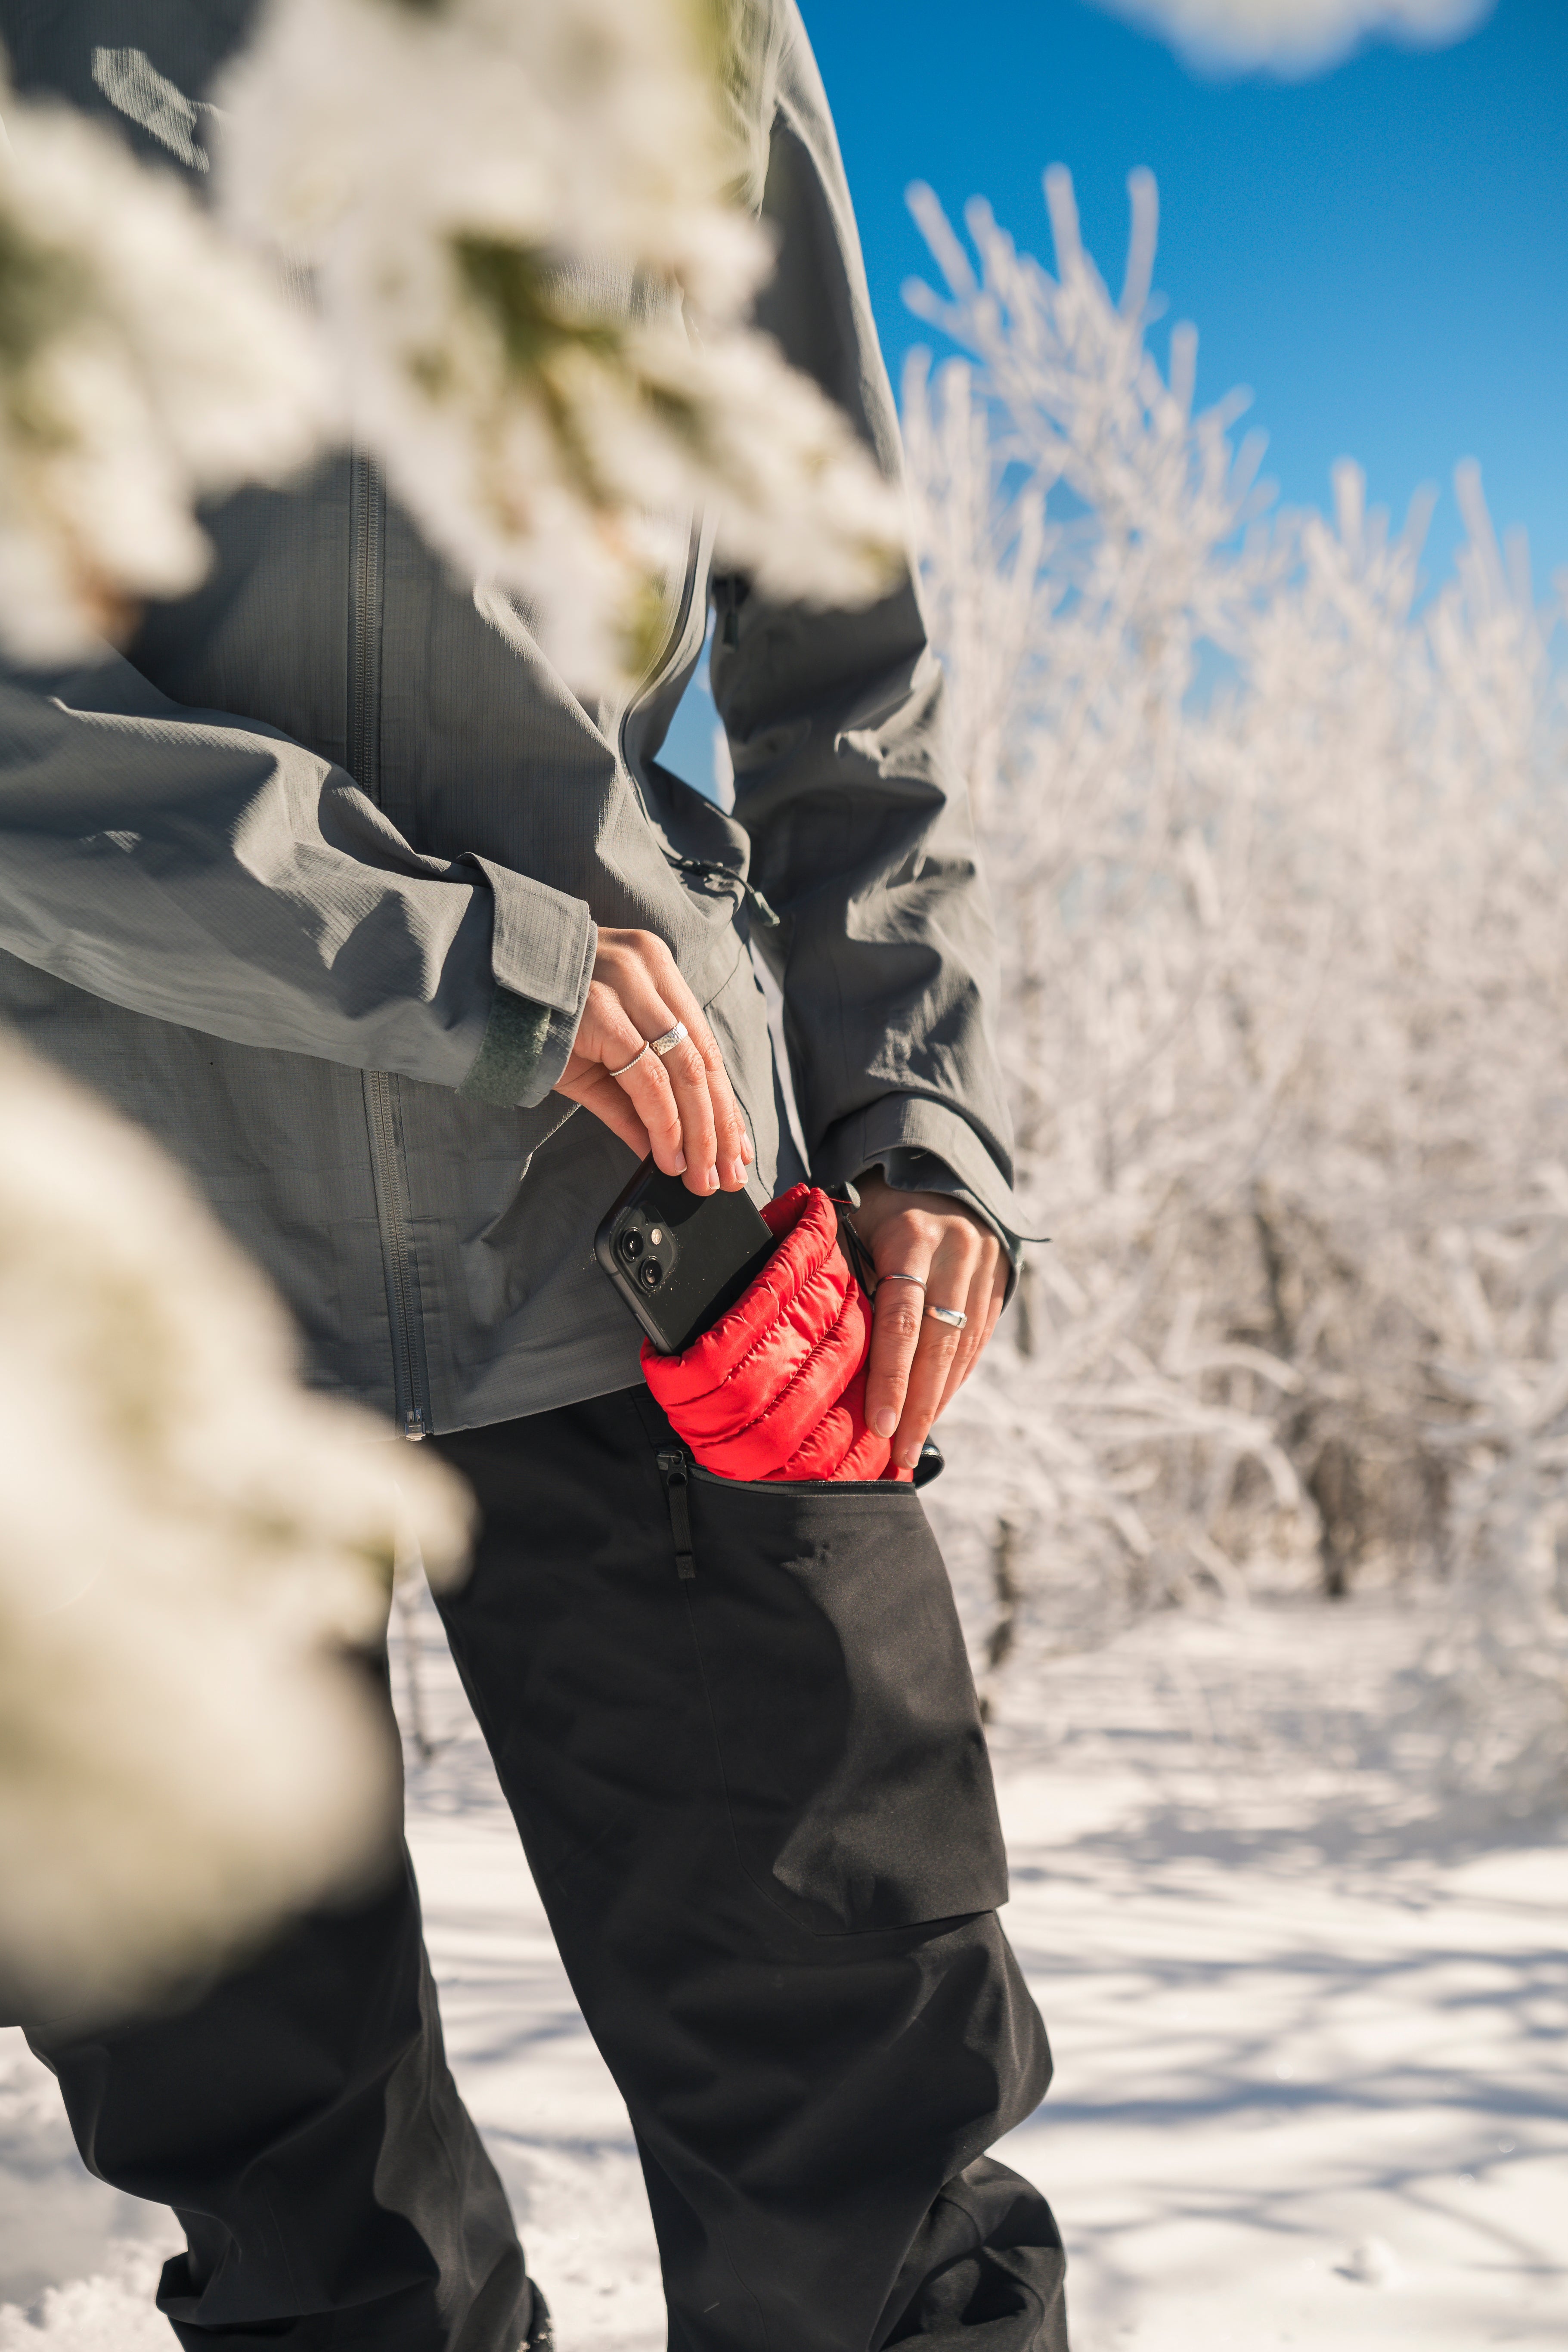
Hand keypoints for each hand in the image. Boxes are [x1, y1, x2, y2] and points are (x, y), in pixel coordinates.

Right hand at [554, 928, 752, 1193]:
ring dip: (699, 1134)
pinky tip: (670, 1157)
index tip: (736, 1147)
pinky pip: (648, 1079)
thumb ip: (634, 1101)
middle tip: (728, 1175)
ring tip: (703, 1177)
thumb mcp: (595, 1058)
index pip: (704, 1043)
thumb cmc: (534, 1019)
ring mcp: (625, 986)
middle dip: (720, 1126)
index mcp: (655, 969)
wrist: (471, 986)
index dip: (725, 1101)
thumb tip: (665, 1152)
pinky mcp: (601, 1011)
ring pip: (685, 1071)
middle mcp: (647, 969)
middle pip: (703, 1059)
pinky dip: (665, 1124)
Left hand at [848, 1174, 1007, 1471]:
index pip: (902, 1317)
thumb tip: (805, 1337)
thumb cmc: (878, 1204)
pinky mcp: (999, 1285)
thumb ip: (840, 1270)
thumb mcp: (853, 1219)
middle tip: (898, 1454)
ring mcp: (984, 1270)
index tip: (879, 1423)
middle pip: (939, 1344)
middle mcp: (956, 1253)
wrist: (944, 1169)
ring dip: (937, 1401)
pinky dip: (955, 1380)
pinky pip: (977, 1343)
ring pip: (963, 1349)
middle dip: (918, 1405)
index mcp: (912, 1237)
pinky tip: (934, 1411)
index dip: (891, 1373)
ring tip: (912, 1446)